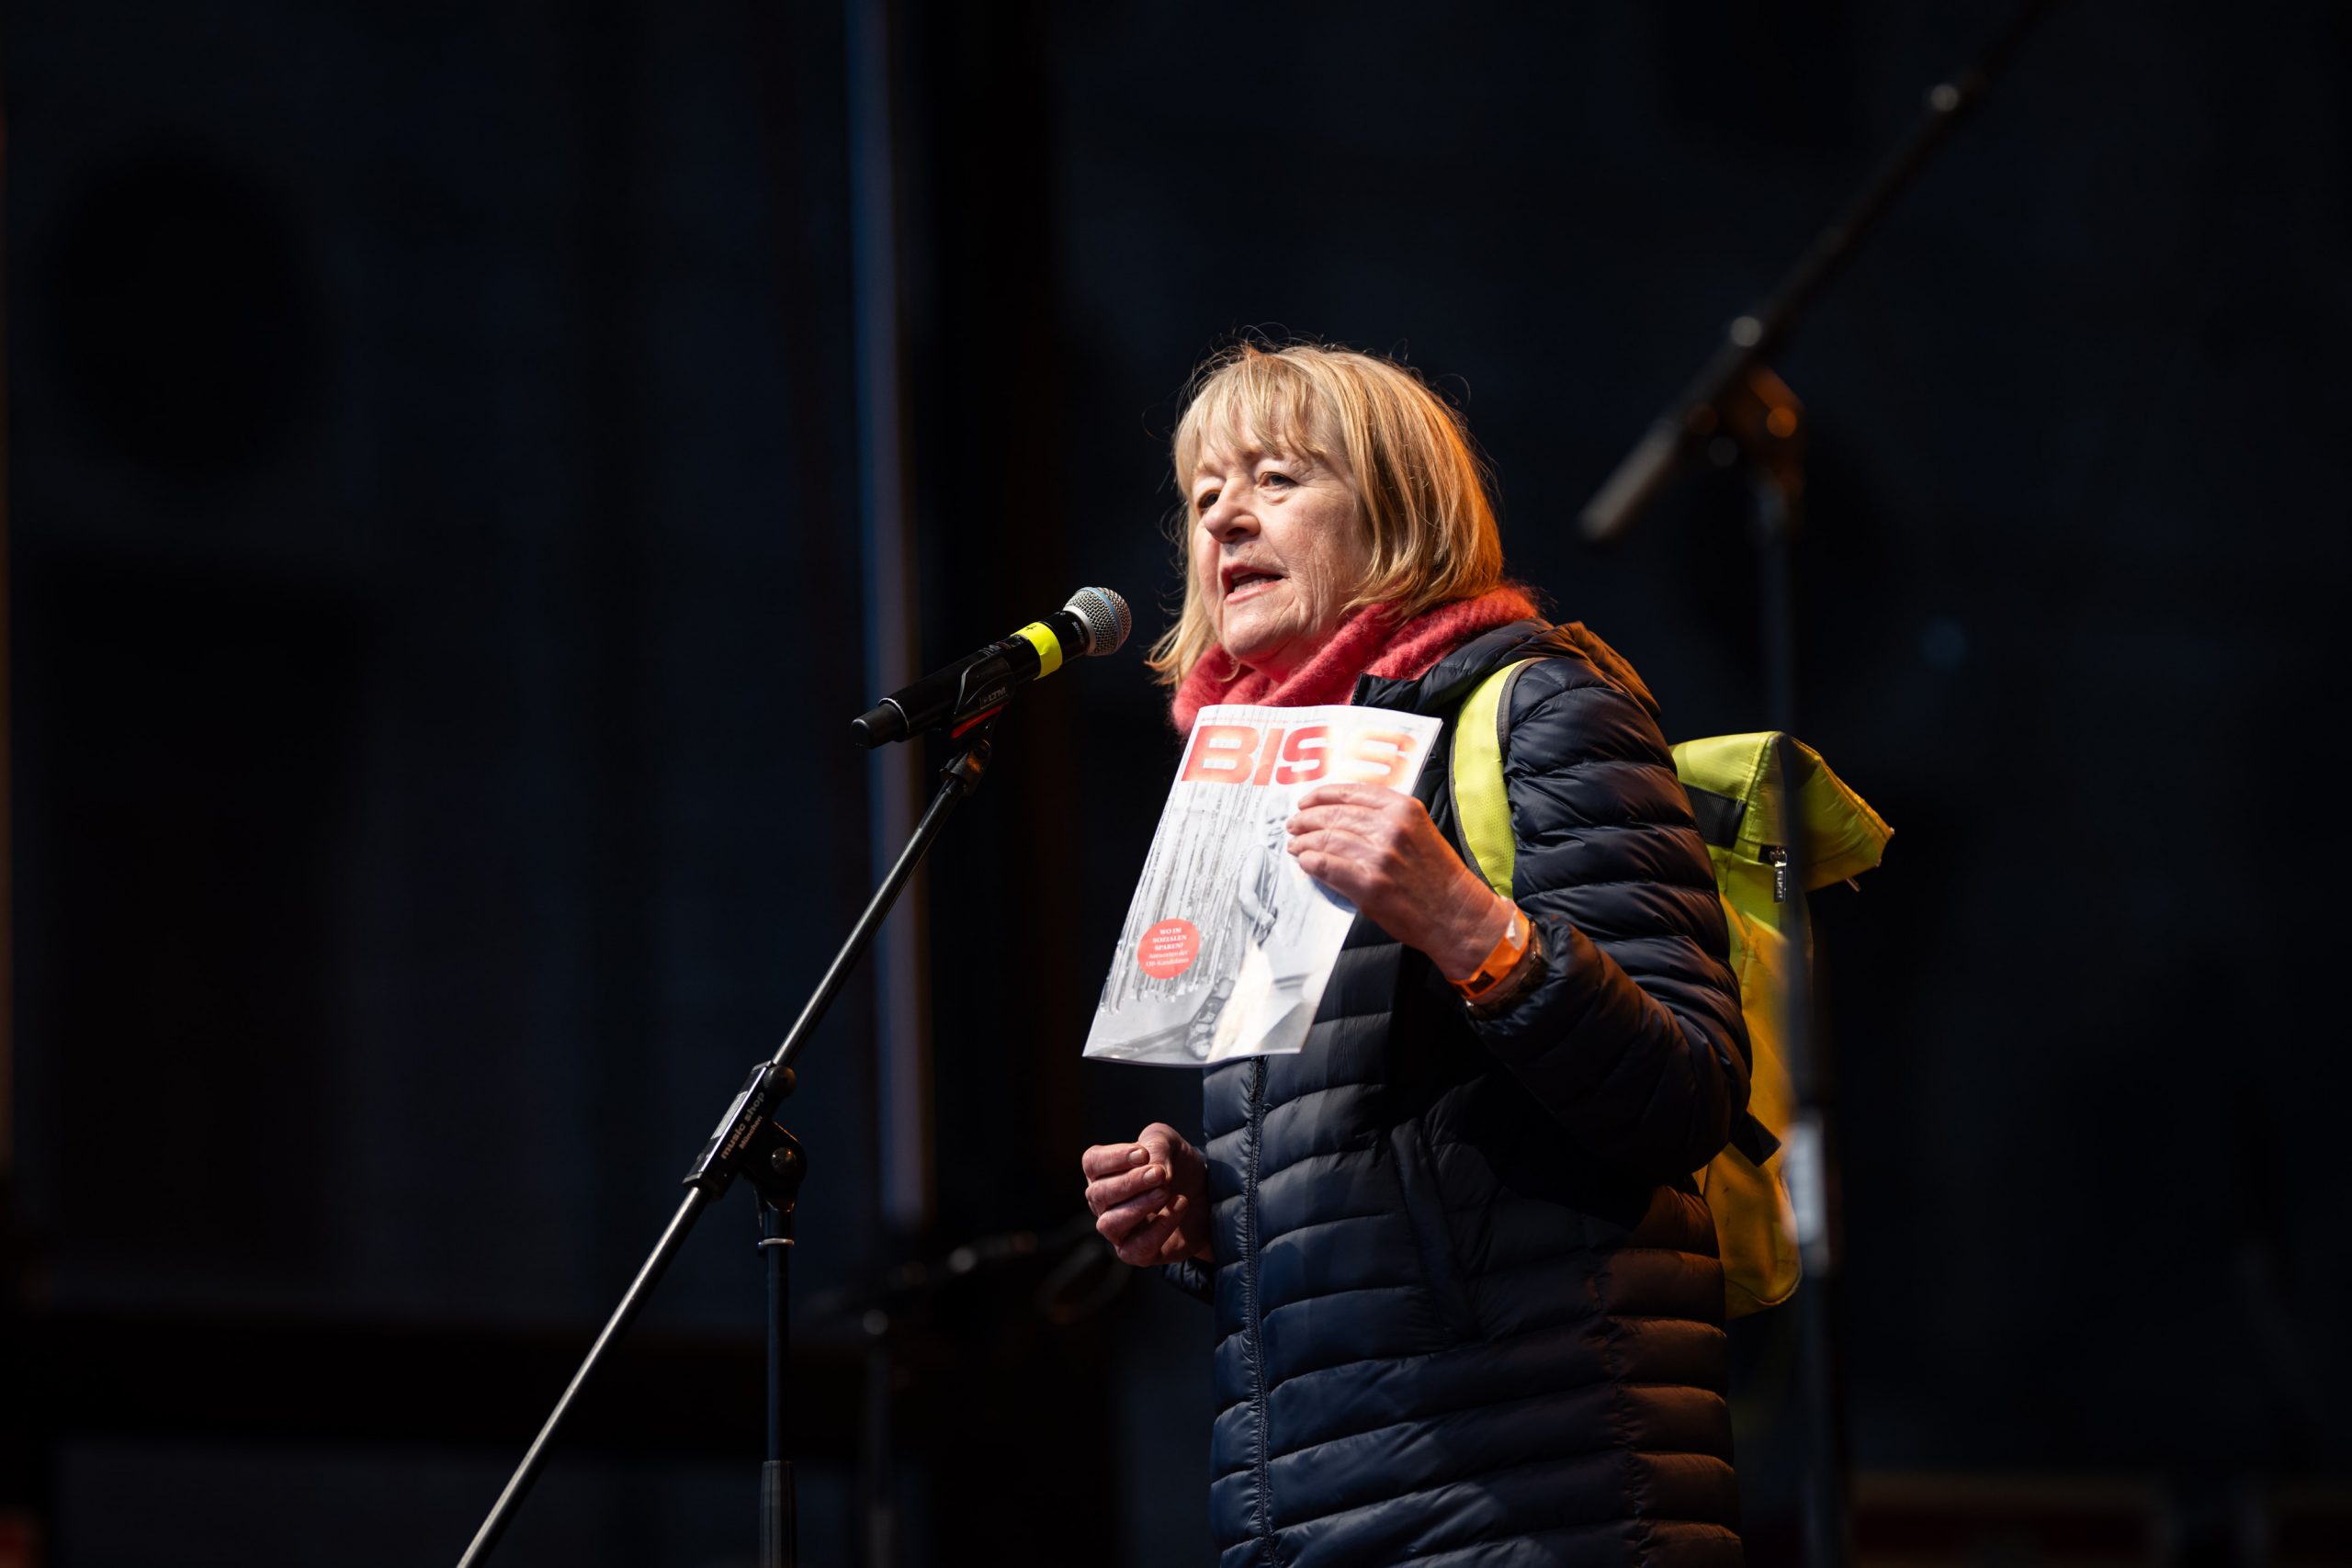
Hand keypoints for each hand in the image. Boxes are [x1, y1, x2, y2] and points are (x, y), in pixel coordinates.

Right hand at [1081, 1122, 1210, 1265]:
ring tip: (1166, 1191)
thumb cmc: (1178, 1168)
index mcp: (1104, 1173)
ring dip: (1138, 1206)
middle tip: (1159, 1174)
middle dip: (1130, 1182)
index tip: (1143, 1154)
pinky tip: (1179, 1206)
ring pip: (1109, 1224)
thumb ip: (1157, 1142)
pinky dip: (1158, 1228)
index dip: (1113, 1158)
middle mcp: (1104, 1204)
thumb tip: (1154, 1168)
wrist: (1208, 1197)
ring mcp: (1119, 1231)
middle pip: (1098, 1194)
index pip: (1092, 1162)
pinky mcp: (1138, 1254)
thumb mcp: (1170, 1142)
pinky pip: (1137, 1248)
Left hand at [1286, 781, 1516, 980]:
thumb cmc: (1437, 875)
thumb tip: (1342, 814)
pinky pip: (1326, 866)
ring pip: (1326, 839)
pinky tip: (1305, 862)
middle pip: (1334, 814)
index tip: (1307, 801)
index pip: (1351, 792)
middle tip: (1294, 824)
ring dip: (1304, 842)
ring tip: (1296, 845)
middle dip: (1307, 819)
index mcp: (1403, 808)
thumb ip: (1385, 817)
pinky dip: (1310, 862)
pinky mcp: (1369, 884)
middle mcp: (1391, 827)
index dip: (1322, 795)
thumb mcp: (1419, 830)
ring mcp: (1378, 856)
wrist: (1455, 913)